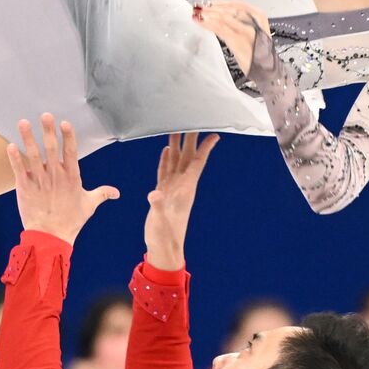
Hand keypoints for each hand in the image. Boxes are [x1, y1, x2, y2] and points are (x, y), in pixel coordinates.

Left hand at [6, 113, 117, 245]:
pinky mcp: (25, 188)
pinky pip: (19, 170)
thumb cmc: (71, 221)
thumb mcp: (89, 206)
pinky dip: (14, 158)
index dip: (68, 136)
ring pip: (33, 156)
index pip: (71, 152)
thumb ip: (102, 194)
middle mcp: (55, 176)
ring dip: (28, 138)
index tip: (64, 123)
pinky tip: (10, 145)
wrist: (51, 237)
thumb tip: (116, 192)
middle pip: (51, 149)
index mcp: (71, 177)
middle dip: (48, 131)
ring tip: (23, 122)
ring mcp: (39, 181)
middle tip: (45, 115)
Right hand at [143, 132, 219, 269]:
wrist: (164, 248)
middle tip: (193, 120)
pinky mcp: (162, 193)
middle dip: (190, 140)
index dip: (205, 149)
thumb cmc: (165, 237)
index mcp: (184, 189)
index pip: (197, 164)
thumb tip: (153, 194)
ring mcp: (171, 189)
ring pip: (176, 161)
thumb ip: (157, 207)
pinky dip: (166, 160)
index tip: (214, 134)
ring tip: (177, 129)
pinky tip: (166, 150)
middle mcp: (180, 186)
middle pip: (187, 157)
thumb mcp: (161, 222)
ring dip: (177, 146)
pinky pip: (165, 171)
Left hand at [192, 0, 269, 75]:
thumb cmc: (258, 54)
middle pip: (228, 9)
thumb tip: (218, 17)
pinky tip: (201, 22)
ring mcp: (246, 31)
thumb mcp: (250, 34)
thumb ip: (237, 24)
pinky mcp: (238, 41)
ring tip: (196, 14)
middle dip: (211, 7)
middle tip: (198, 7)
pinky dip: (209, 24)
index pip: (237, 4)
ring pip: (223, 17)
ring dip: (207, 14)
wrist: (265, 70)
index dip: (221, 3)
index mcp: (259, 16)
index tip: (209, 3)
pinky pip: (221, 29)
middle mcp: (254, 21)